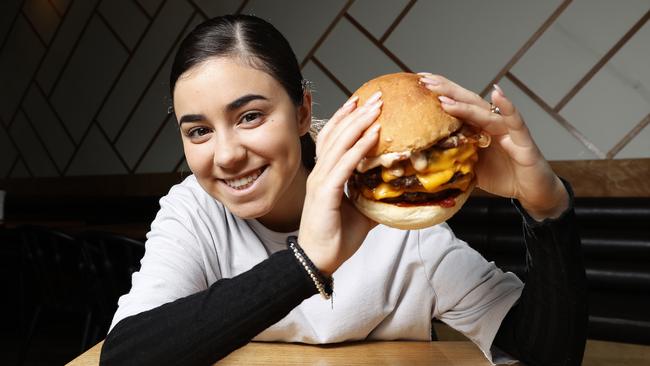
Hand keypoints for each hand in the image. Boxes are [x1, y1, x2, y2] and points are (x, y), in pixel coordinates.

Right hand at [298, 92, 381, 275]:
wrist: (318, 261)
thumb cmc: (336, 238)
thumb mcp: (360, 213)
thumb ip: (373, 198)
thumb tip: (395, 192)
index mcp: (325, 176)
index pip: (334, 139)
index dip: (347, 119)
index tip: (363, 103)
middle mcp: (320, 173)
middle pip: (336, 134)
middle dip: (356, 113)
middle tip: (375, 96)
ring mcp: (320, 181)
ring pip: (340, 144)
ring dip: (359, 123)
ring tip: (376, 107)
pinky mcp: (325, 193)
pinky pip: (344, 165)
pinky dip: (359, 148)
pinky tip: (374, 136)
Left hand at [418, 74, 567, 220]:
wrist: (532, 192)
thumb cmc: (503, 176)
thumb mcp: (470, 169)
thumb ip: (453, 161)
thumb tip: (424, 165)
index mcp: (478, 128)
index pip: (457, 105)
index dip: (440, 93)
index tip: (419, 81)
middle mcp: (492, 123)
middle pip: (467, 101)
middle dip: (446, 90)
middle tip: (424, 80)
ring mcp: (507, 129)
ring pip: (484, 111)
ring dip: (464, 103)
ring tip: (445, 97)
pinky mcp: (523, 140)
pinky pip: (514, 121)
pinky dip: (507, 107)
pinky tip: (497, 93)